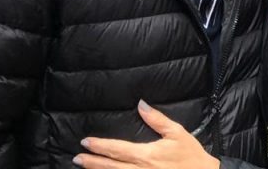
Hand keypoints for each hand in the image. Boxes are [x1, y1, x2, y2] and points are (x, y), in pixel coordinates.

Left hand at [73, 101, 218, 168]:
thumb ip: (157, 119)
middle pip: (111, 166)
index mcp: (146, 155)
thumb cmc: (191, 156)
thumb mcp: (177, 133)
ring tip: (84, 168)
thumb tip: (141, 104)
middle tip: (76, 158)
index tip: (85, 142)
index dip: (100, 146)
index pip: (117, 149)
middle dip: (92, 162)